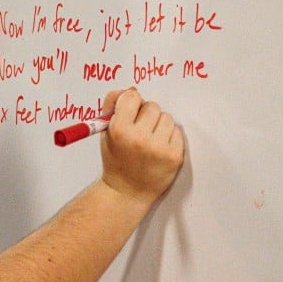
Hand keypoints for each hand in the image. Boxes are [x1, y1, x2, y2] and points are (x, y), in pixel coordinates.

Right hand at [99, 88, 183, 202]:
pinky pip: (177, 132)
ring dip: (159, 126)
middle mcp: (139, 138)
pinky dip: (169, 137)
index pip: (132, 97)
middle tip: (139, 131)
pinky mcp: (174, 156)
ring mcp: (158, 148)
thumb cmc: (116, 158)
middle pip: (152, 106)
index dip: (130, 104)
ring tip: (149, 141)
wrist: (127, 191)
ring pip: (167, 118)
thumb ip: (112, 105)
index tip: (128, 113)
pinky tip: (158, 149)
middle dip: (146, 115)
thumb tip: (131, 90)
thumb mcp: (105, 132)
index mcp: (119, 130)